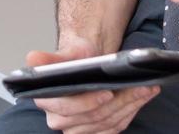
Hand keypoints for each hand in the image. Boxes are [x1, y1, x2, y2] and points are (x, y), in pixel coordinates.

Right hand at [28, 39, 157, 132]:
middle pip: (92, 117)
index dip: (88, 102)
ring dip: (129, 105)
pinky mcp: (94, 133)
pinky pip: (114, 128)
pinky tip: (141, 98)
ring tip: (145, 89)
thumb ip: (49, 58)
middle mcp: (58, 119)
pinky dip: (130, 112)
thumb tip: (33, 58)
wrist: (87, 64)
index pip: (66, 109)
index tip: (107, 93)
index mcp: (46, 100)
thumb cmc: (75, 58)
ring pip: (107, 123)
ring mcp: (77, 129)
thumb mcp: (65, 53)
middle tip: (138, 86)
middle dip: (118, 102)